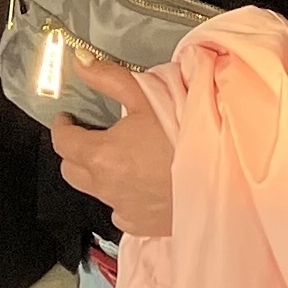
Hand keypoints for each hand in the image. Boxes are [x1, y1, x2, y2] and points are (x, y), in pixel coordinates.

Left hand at [51, 61, 175, 235]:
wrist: (225, 175)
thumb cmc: (184, 133)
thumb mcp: (147, 97)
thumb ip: (108, 78)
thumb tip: (79, 61)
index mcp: (101, 155)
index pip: (63, 143)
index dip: (62, 127)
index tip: (68, 118)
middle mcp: (105, 188)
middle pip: (72, 170)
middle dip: (75, 152)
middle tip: (91, 136)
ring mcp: (123, 210)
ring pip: (95, 191)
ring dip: (99, 175)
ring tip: (122, 158)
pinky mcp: (141, 226)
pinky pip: (120, 210)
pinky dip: (122, 196)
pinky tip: (141, 183)